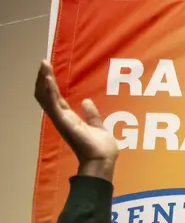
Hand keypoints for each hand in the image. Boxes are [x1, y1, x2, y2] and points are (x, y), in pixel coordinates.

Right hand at [34, 61, 117, 178]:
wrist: (102, 160)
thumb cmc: (101, 148)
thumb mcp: (98, 127)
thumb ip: (92, 115)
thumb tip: (87, 101)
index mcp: (69, 118)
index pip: (56, 97)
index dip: (51, 84)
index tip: (49, 69)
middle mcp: (62, 117)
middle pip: (46, 94)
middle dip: (43, 78)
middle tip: (44, 62)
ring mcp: (61, 119)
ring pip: (46, 96)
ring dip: (44, 80)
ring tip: (44, 64)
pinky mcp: (63, 121)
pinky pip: (53, 103)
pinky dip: (49, 90)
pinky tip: (47, 78)